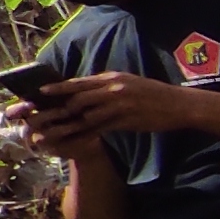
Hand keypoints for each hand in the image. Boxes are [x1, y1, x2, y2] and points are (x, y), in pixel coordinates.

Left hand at [26, 72, 213, 148]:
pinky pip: (100, 129)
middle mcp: (112, 89)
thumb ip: (107, 87)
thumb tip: (86, 91)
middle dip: (57, 107)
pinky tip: (74, 140)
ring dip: (68, 124)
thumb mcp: (128, 83)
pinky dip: (85, 134)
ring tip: (51, 131)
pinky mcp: (125, 121)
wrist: (178, 104)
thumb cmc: (152, 94)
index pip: (79, 82)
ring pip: (85, 114)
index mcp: (111, 78)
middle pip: (77, 97)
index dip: (58, 88)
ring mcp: (119, 105)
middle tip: (41, 115)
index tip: (41, 92)